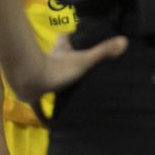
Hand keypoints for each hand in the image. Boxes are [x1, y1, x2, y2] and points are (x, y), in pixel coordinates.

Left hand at [6, 33, 127, 103]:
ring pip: (51, 72)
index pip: (66, 36)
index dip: (72, 35)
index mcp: (61, 49)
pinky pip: (42, 98)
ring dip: (58, 76)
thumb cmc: (57, 69)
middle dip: (67, 55)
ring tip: (74, 86)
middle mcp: (51, 59)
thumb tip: (125, 40)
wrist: (29, 83)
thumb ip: (102, 52)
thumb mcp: (84, 60)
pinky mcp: (37, 90)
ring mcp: (42, 73)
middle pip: (60, 53)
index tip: (80, 35)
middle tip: (82, 61)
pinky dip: (44, 108)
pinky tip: (50, 119)